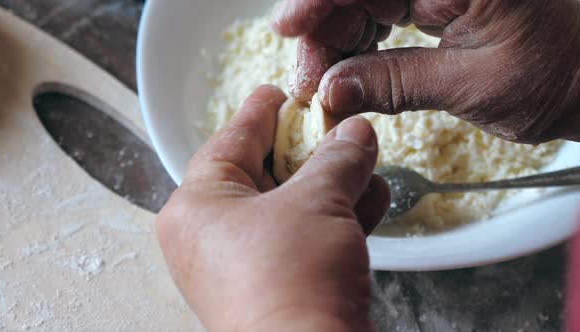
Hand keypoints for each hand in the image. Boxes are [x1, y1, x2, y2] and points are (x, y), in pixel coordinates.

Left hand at [156, 85, 389, 331]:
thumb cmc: (291, 281)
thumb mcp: (317, 203)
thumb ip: (336, 159)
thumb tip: (354, 133)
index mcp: (198, 206)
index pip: (231, 141)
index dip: (261, 112)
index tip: (281, 92)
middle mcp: (212, 237)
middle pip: (264, 174)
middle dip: (309, 151)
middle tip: (333, 126)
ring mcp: (243, 266)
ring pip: (290, 208)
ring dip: (331, 185)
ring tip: (363, 159)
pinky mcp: (275, 287)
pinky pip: (304, 238)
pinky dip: (336, 219)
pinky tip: (371, 199)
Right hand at [272, 0, 579, 143]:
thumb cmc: (558, 77)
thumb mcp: (474, 86)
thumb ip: (397, 83)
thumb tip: (333, 90)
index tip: (287, 27)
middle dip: (323, 30)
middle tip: (310, 83)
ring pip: (361, 1)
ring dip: (337, 42)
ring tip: (328, 87)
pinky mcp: (432, 1)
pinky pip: (379, 15)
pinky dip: (360, 46)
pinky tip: (352, 73)